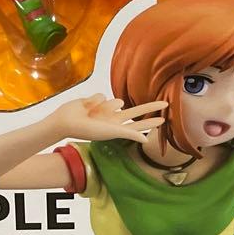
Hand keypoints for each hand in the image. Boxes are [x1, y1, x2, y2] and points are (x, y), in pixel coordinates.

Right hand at [50, 94, 165, 143]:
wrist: (68, 120)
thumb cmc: (88, 129)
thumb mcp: (111, 132)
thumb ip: (129, 133)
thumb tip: (147, 140)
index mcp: (119, 127)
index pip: (140, 124)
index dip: (152, 122)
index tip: (164, 119)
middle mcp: (115, 118)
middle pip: (137, 111)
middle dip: (150, 107)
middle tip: (165, 103)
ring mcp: (106, 108)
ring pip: (116, 100)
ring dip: (106, 105)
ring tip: (93, 113)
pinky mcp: (98, 99)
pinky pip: (103, 94)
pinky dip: (96, 100)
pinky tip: (87, 106)